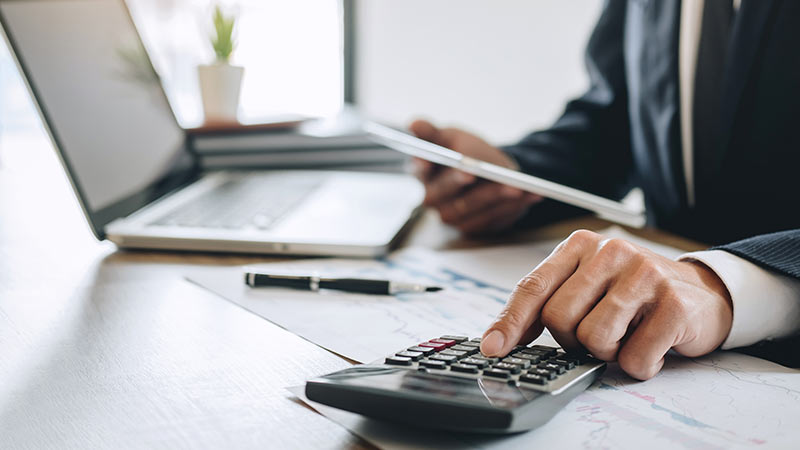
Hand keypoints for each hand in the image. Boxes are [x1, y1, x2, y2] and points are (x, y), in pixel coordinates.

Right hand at [409, 119, 541, 234]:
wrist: (493, 170)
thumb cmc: (467, 152)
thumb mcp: (452, 137)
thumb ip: (432, 131)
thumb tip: (413, 124)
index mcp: (424, 173)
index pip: (420, 170)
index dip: (425, 166)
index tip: (431, 160)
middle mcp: (434, 199)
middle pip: (447, 194)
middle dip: (462, 182)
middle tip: (477, 172)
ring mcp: (453, 216)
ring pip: (472, 209)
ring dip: (495, 197)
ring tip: (516, 187)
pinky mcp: (474, 227)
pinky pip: (491, 220)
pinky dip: (511, 208)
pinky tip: (528, 196)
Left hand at [480, 230, 732, 379]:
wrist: (703, 293)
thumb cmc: (634, 294)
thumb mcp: (588, 285)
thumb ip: (550, 302)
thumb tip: (502, 338)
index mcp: (581, 245)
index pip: (533, 287)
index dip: (510, 322)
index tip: (493, 348)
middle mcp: (611, 252)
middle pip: (558, 318)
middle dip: (572, 341)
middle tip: (599, 335)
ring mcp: (644, 275)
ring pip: (593, 339)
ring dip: (609, 353)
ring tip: (628, 335)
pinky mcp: (675, 303)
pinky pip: (634, 358)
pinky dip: (641, 364)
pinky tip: (653, 344)